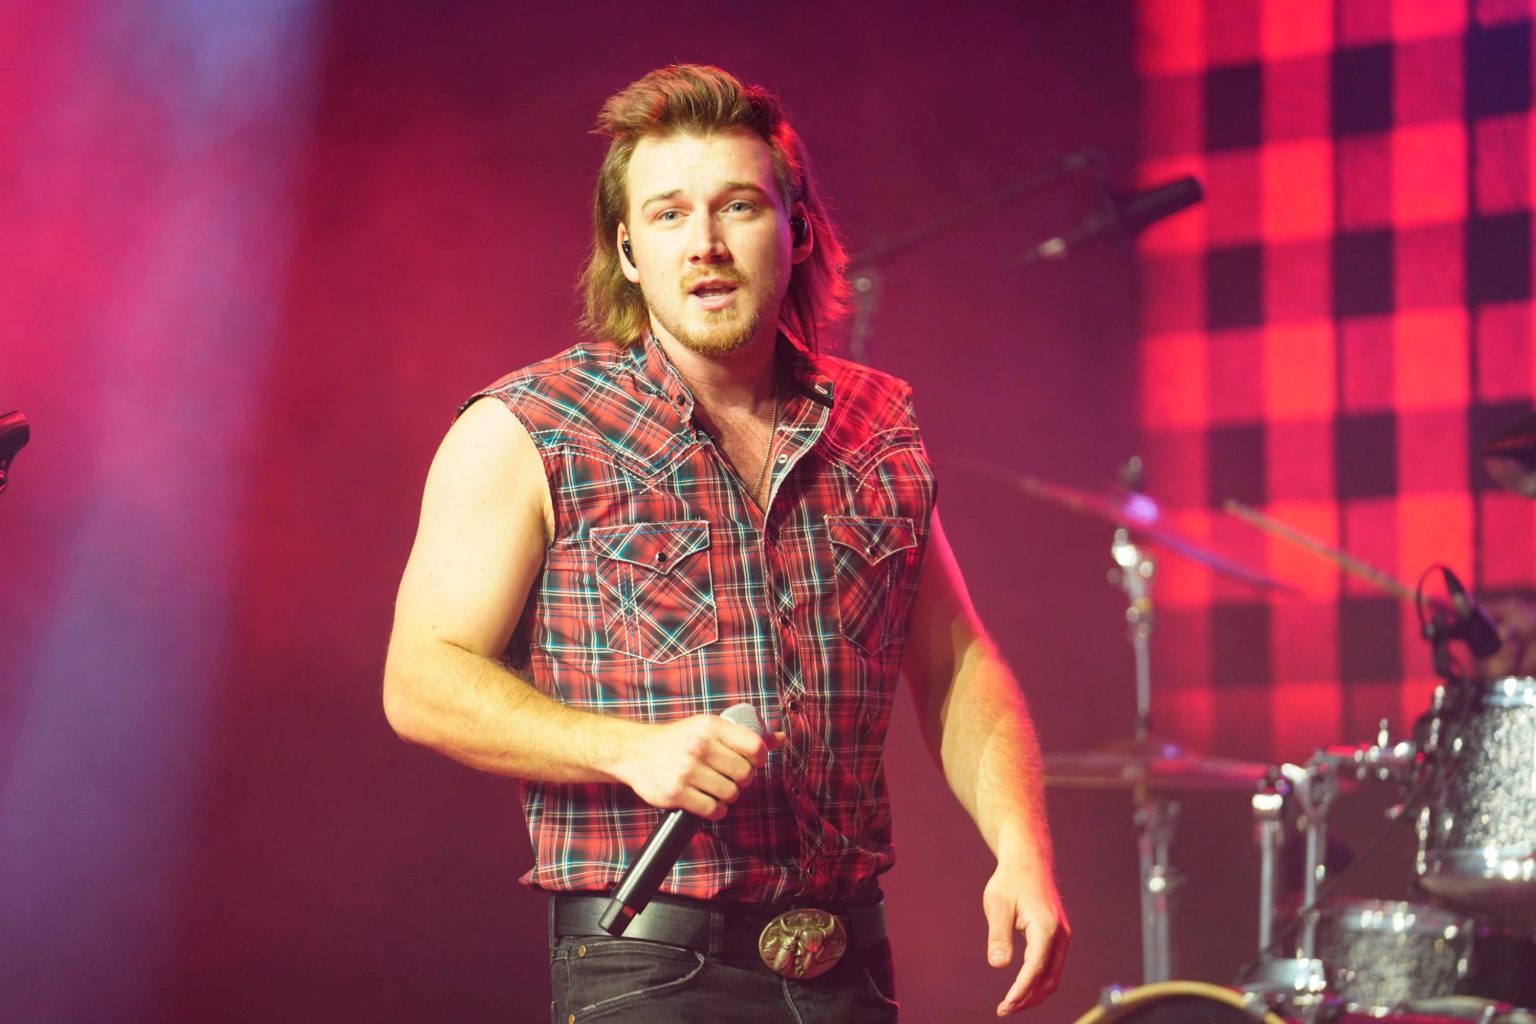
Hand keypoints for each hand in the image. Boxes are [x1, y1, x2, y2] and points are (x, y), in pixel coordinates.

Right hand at [614, 714, 780, 819]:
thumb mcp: (708, 727)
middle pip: (745, 775)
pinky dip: (715, 810)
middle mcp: (700, 746)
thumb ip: (743, 734)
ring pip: (731, 794)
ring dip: (727, 796)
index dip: (759, 760)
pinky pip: (713, 809)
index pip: (755, 748)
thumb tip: (779, 738)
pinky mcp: (676, 793)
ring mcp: (687, 770)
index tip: (750, 763)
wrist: (635, 751)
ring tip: (715, 788)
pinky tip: (707, 801)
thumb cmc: (678, 739)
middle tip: (730, 778)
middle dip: (742, 781)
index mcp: (711, 726)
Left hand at [983, 862, 1068, 1014]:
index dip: (1021, 990)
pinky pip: (1052, 967)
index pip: (1035, 969)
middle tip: (1004, 1009)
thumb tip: (998, 966)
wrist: (1028, 861)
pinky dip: (1038, 981)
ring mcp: (1062, 937)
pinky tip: (1021, 987)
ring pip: (1053, 976)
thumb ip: (999, 936)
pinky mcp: (1058, 937)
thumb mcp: (997, 905)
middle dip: (1028, 998)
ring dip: (1034, 993)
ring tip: (1010, 1004)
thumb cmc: (1010, 881)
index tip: (1005, 1005)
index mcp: (1046, 928)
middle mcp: (1060, 935)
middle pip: (1049, 979)